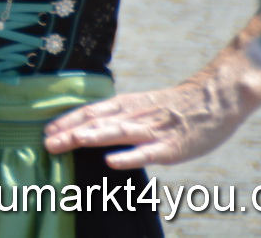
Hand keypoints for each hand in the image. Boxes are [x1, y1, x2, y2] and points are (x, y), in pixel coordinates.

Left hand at [43, 79, 249, 167]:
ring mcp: (152, 131)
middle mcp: (134, 116)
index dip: (67, 120)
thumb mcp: (141, 104)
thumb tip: (89, 125)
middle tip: (46, 142)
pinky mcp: (172, 147)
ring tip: (71, 142)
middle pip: (98, 123)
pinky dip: (129, 156)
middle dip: (70, 132)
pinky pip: (147, 152)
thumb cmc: (175, 106)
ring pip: (118, 133)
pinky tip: (111, 161)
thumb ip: (118, 114)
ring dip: (93, 138)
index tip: (46, 130)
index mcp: (126, 105)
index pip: (90, 112)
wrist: (215, 98)